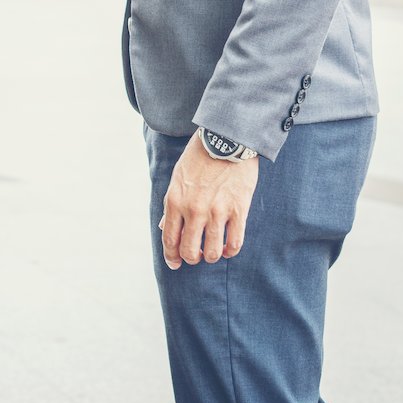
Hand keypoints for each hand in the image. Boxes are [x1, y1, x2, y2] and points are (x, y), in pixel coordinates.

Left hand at [159, 131, 258, 268]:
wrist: (226, 138)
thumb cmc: (199, 157)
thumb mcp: (178, 177)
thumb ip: (171, 205)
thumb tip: (164, 227)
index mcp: (175, 201)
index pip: (170, 240)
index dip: (172, 257)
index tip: (175, 263)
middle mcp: (194, 210)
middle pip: (190, 251)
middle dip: (192, 258)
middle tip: (196, 256)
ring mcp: (217, 211)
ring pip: (213, 252)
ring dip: (211, 256)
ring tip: (213, 252)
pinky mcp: (238, 210)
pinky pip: (234, 243)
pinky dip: (230, 251)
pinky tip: (228, 248)